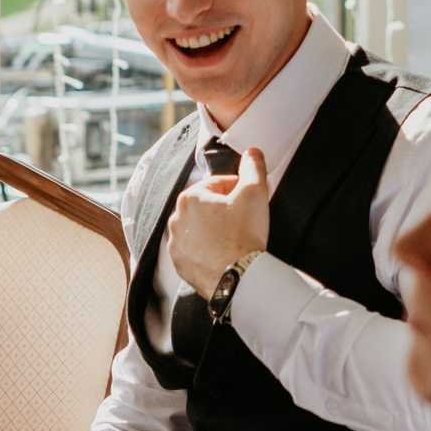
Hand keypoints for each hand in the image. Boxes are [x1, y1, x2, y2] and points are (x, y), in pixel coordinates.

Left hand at [170, 147, 270, 296]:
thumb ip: (253, 167)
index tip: (249, 202)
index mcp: (190, 197)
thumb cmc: (244, 236)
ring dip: (214, 229)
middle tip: (244, 221)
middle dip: (224, 210)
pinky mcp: (180, 264)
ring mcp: (176, 244)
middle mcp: (177, 219)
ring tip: (234, 238)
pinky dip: (207, 250)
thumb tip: (252, 153)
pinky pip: (194, 250)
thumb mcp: (255, 193)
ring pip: (199, 229)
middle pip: (207, 207)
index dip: (238, 190)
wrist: (238, 278)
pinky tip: (224, 254)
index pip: (217, 185)